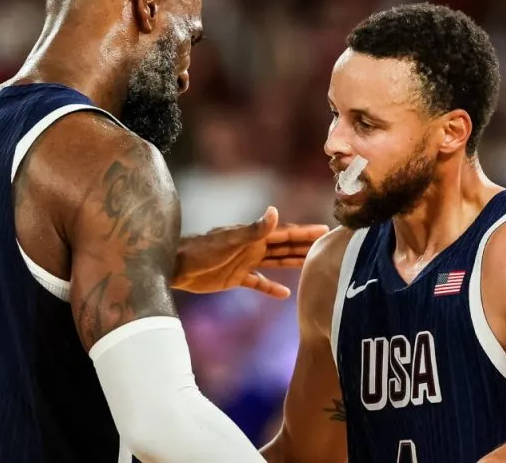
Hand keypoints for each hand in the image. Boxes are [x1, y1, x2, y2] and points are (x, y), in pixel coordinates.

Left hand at [172, 206, 328, 298]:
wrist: (177, 266)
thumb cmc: (201, 251)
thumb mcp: (230, 240)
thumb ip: (254, 229)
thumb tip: (274, 211)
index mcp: (253, 236)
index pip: (285, 233)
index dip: (305, 232)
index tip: (325, 230)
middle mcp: (253, 247)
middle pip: (285, 246)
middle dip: (305, 245)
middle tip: (328, 246)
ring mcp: (245, 262)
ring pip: (276, 261)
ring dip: (293, 262)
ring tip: (314, 265)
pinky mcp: (236, 278)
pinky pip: (259, 282)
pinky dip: (271, 288)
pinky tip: (285, 294)